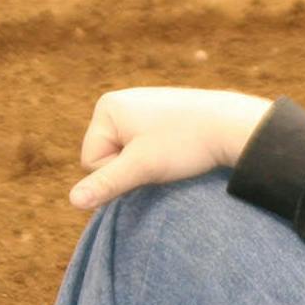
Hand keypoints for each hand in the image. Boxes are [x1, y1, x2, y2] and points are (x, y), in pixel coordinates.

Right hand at [69, 88, 272, 208]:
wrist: (231, 126)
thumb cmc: (185, 144)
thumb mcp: (142, 167)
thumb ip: (106, 184)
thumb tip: (73, 201)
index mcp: (107, 107)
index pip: (91, 161)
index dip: (118, 173)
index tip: (148, 162)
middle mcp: (118, 102)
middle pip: (107, 157)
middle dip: (131, 167)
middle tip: (162, 158)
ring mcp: (138, 107)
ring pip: (127, 155)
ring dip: (145, 164)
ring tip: (171, 153)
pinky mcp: (156, 116)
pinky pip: (143, 147)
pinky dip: (157, 154)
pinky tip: (177, 148)